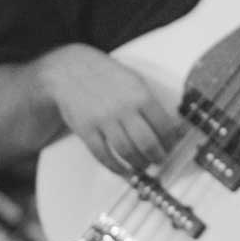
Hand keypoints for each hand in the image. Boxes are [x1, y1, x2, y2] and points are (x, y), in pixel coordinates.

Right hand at [37, 44, 182, 173]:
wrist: (69, 71)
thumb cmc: (104, 76)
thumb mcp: (134, 80)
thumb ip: (150, 102)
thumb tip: (168, 126)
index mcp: (140, 95)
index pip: (163, 126)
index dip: (170, 141)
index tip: (171, 147)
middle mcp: (123, 109)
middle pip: (147, 143)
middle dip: (157, 156)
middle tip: (159, 159)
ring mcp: (102, 120)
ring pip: (126, 152)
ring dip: (138, 163)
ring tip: (142, 165)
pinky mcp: (86, 130)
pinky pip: (103, 155)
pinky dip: (115, 166)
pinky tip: (122, 169)